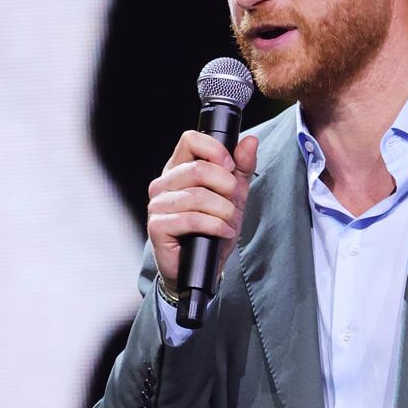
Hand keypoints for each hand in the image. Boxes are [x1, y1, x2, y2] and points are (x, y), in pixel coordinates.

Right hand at [147, 131, 258, 294]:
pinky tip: (224, 232)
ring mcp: (158, 205)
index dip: (215, 150)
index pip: (190, 140)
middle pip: (198, 169)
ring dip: (224, 211)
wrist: (202, 267)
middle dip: (227, 187)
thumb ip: (242, 167)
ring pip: (198, 196)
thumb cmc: (213, 228)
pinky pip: (191, 219)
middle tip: (235, 202)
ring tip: (230, 222)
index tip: (230, 167)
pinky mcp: (158, 227)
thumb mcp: (234, 195)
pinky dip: (215, 226)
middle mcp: (163, 183)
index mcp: (178, 168)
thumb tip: (249, 141)